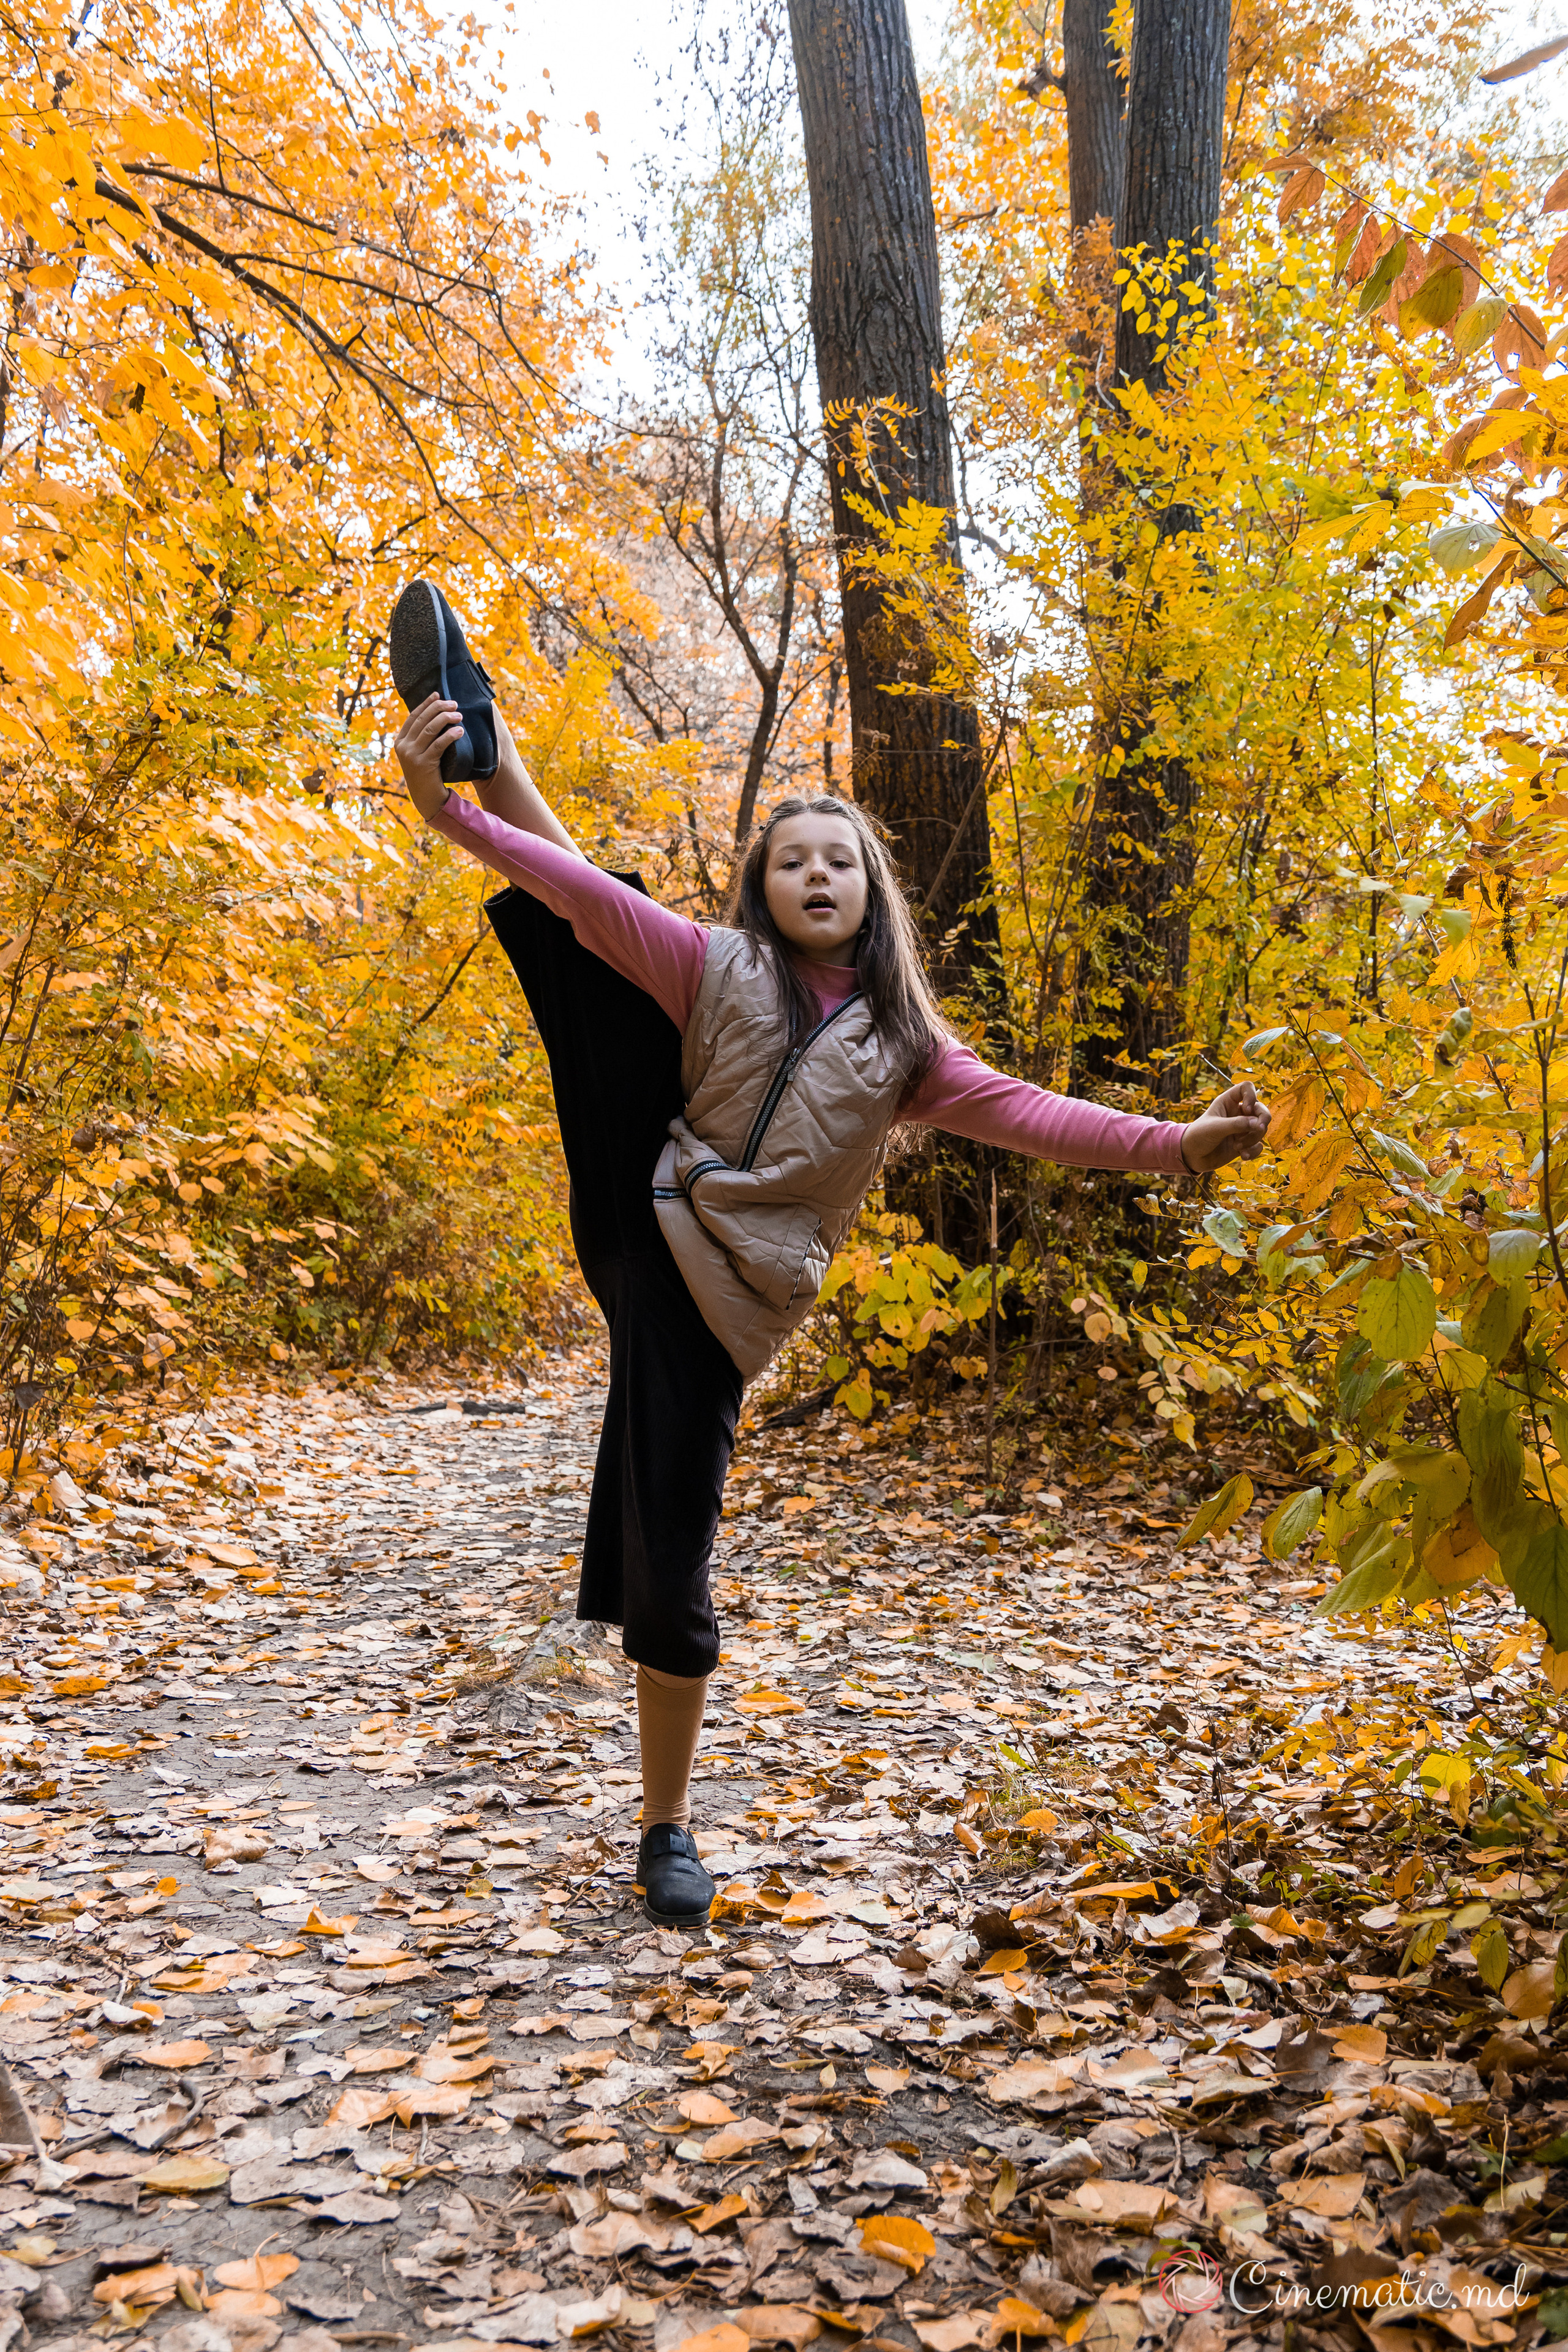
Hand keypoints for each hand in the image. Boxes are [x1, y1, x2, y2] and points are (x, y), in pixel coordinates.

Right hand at [394, 693, 462, 818]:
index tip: (437, 694)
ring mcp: (412, 756)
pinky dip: (450, 736)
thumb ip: (421, 738)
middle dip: (438, 708)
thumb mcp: (419, 753)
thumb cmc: (427, 773)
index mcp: (400, 742)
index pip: (413, 717)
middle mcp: (403, 747)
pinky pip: (439, 745)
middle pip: (422, 720)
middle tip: (454, 703)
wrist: (426, 798)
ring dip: (446, 719)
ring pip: (430, 730)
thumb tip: (437, 715)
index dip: (425, 704)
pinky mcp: (423, 764)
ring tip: (459, 715)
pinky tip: (460, 731)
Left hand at [1180, 1079, 1269, 1173]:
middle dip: (1262, 1120)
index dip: (1252, 1095)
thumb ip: (1237, 1124)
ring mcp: (1242, 1129)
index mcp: (1228, 1101)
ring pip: (1261, 1129)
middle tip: (1258, 1129)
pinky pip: (1258, 1145)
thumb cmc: (1198, 1136)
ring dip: (1253, 1139)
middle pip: (1261, 1109)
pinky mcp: (1244, 1143)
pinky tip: (1242, 1156)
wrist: (1191, 1157)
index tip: (1247, 1109)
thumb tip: (1259, 1125)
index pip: (1247, 1088)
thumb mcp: (1215, 1128)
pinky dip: (1253, 1151)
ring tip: (1237, 1147)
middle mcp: (1238, 1113)